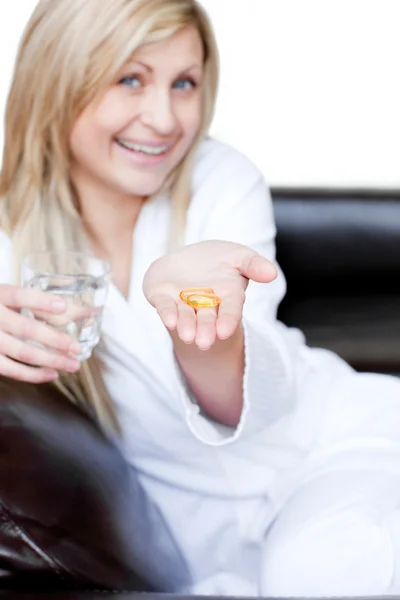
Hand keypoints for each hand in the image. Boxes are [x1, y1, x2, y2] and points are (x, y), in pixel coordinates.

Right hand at [0, 285, 81, 382]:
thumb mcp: (6, 297)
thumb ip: (30, 300)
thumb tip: (68, 308)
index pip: (19, 295)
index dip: (41, 301)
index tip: (62, 306)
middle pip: (26, 328)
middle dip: (56, 339)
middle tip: (77, 347)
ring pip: (23, 352)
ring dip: (52, 360)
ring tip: (73, 364)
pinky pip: (11, 370)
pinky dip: (34, 375)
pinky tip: (52, 374)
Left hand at [143, 240, 276, 349]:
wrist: (186, 260)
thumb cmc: (218, 260)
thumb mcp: (239, 256)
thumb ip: (254, 264)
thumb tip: (272, 273)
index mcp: (227, 296)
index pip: (230, 310)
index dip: (228, 320)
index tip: (224, 332)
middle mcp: (205, 304)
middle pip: (207, 319)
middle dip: (205, 329)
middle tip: (204, 343)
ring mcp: (183, 302)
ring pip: (185, 316)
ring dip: (186, 326)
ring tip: (187, 337)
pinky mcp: (162, 298)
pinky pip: (165, 306)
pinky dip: (167, 313)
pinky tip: (169, 321)